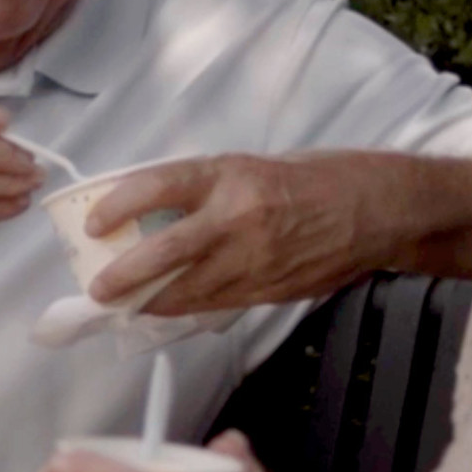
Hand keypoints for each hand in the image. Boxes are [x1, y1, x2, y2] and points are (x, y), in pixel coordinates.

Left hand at [84, 153, 379, 314]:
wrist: (377, 210)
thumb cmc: (316, 177)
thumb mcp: (253, 165)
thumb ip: (207, 189)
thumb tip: (155, 211)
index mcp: (231, 174)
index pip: (159, 186)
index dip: (119, 205)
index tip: (94, 222)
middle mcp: (238, 217)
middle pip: (164, 253)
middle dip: (124, 275)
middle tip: (98, 286)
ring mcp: (254, 259)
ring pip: (186, 290)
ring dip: (149, 300)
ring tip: (123, 303)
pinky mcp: (268, 290)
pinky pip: (214, 303)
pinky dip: (185, 306)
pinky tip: (166, 307)